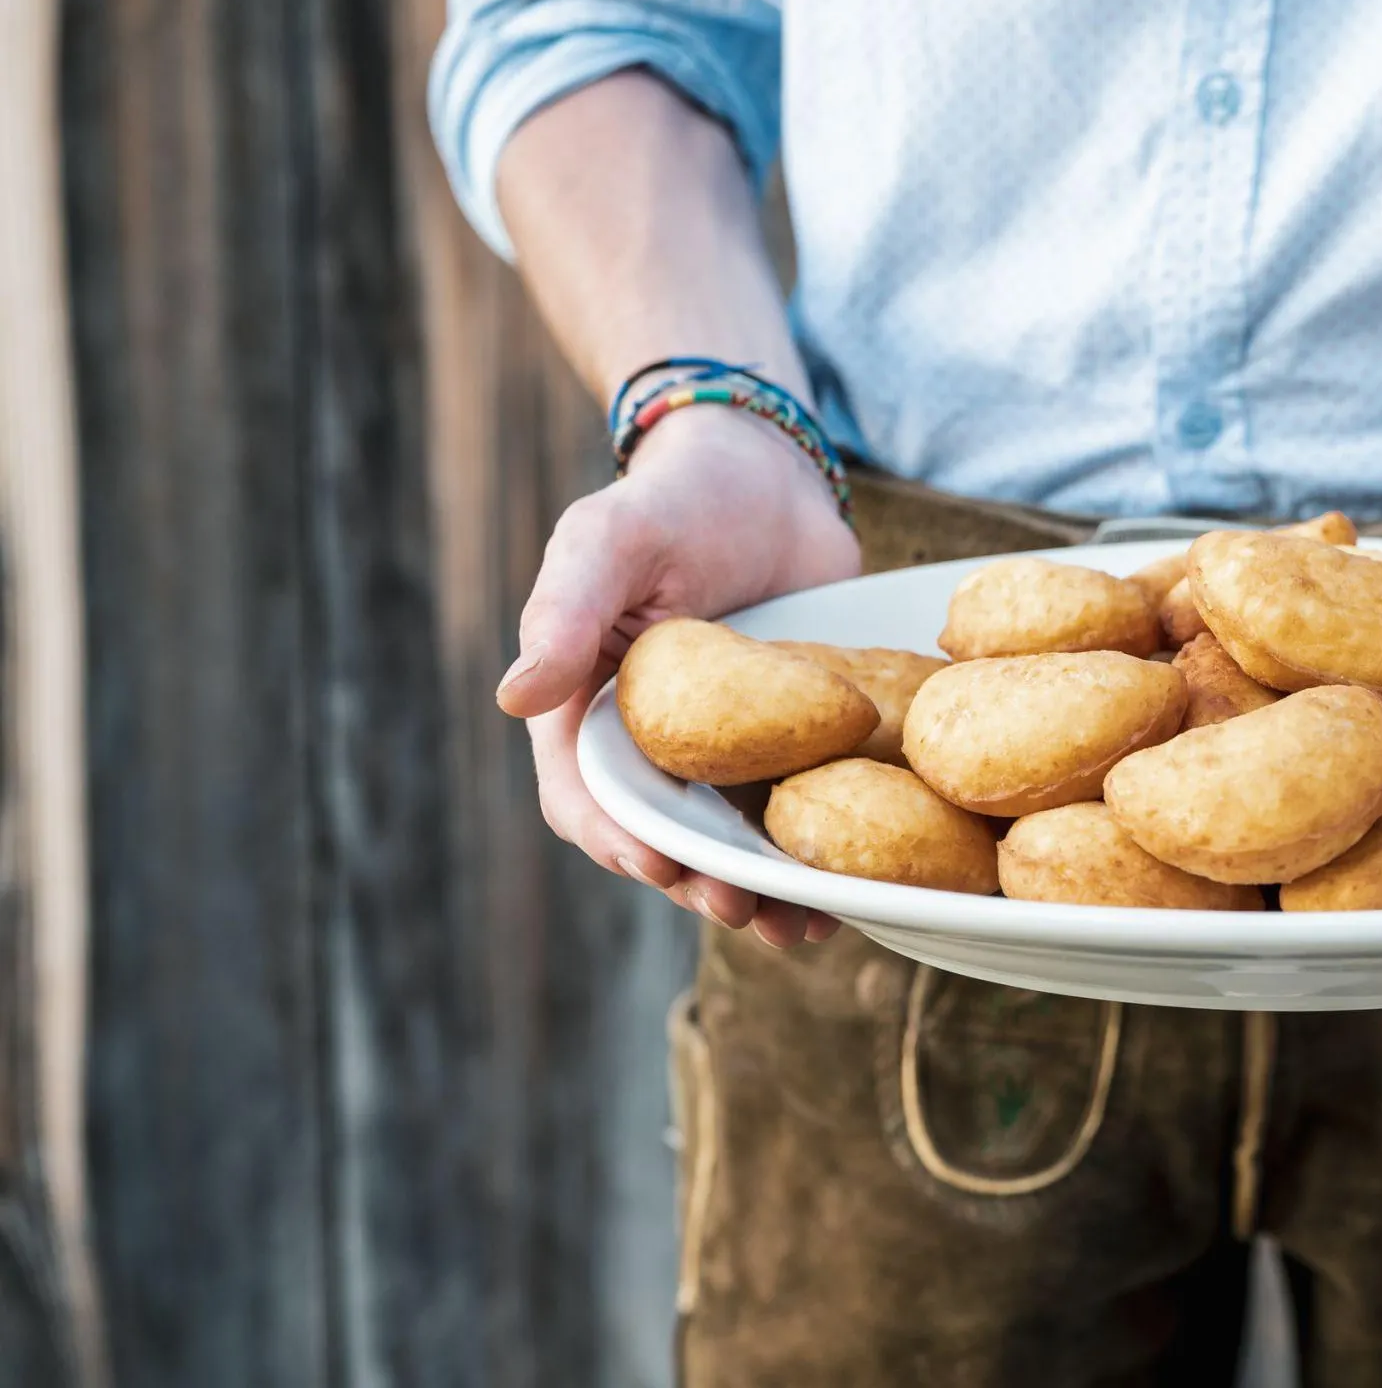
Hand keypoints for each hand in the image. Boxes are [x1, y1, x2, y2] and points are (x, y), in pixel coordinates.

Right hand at [497, 408, 863, 946]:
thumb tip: (512, 696)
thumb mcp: (610, 540)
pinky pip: (802, 812)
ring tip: (805, 923)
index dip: (619, 842)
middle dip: (701, 884)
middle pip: (665, 840)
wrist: (771, 472)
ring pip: (735, 843)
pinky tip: (856, 888)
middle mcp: (653, 747)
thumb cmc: (673, 499)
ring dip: (764, 890)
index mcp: (588, 711)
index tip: (660, 866)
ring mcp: (725, 753)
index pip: (586, 798)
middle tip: (744, 908)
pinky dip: (822, 853)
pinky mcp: (793, 744)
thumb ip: (564, 612)